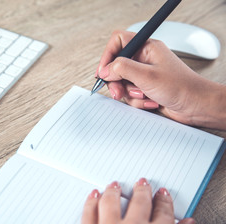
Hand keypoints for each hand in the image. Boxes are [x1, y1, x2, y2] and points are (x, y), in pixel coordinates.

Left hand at [81, 178, 194, 223]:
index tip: (161, 195)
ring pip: (111, 201)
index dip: (163, 201)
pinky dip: (91, 201)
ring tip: (115, 184)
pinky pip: (88, 212)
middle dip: (142, 190)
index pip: (163, 211)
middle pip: (139, 202)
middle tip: (142, 182)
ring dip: (114, 190)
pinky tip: (94, 194)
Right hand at [95, 30, 225, 129]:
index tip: (103, 72)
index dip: (108, 56)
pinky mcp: (144, 89)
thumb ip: (122, 69)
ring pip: (122, 83)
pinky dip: (137, 101)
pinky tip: (150, 101)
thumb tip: (105, 70)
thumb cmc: (181, 87)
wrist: (196, 106)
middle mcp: (144, 59)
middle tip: (119, 91)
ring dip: (130, 93)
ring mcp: (144, 75)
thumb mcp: (147, 76)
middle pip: (116, 66)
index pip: (118, 42)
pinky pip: (130, 94)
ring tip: (144, 95)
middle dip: (117, 81)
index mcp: (146, 48)